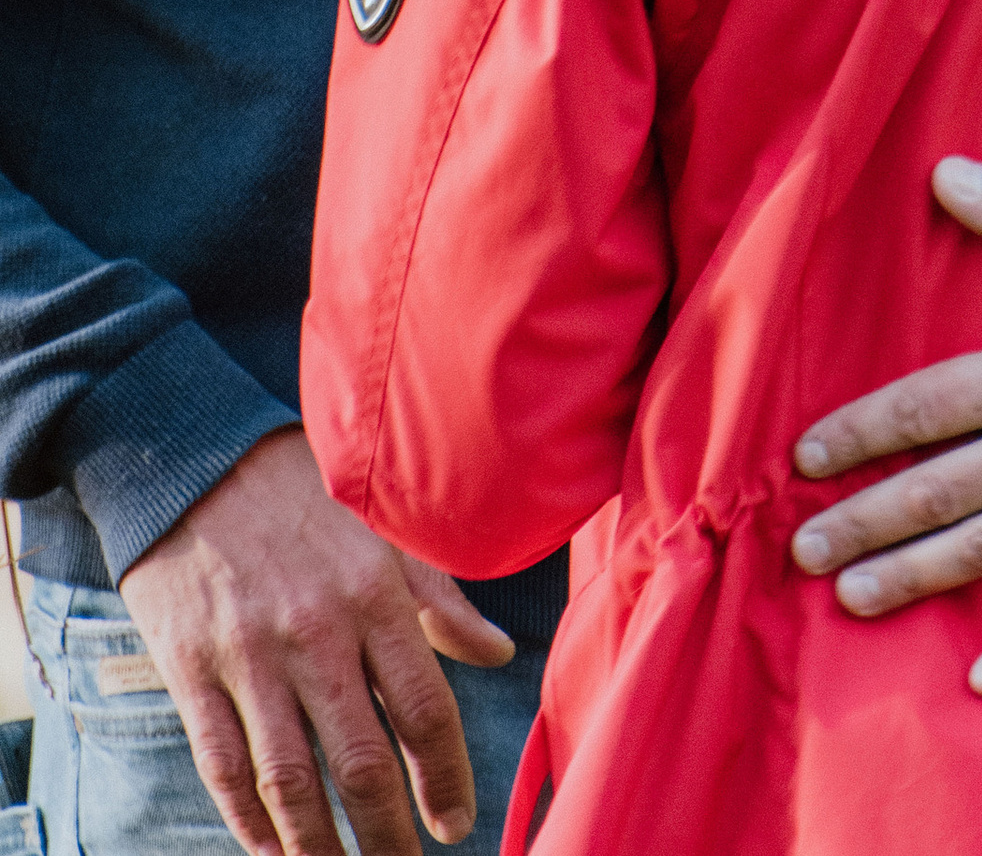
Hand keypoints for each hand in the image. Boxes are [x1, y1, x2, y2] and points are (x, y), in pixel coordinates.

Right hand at [118, 427, 512, 855]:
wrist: (194, 458)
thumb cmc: (301, 494)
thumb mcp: (382, 528)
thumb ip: (440, 596)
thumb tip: (498, 651)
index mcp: (374, 592)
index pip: (424, 707)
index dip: (444, 776)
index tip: (454, 823)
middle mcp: (316, 630)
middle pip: (362, 759)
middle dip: (388, 832)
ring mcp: (249, 656)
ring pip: (291, 780)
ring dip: (319, 843)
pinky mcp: (190, 671)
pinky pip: (223, 766)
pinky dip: (249, 820)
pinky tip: (272, 846)